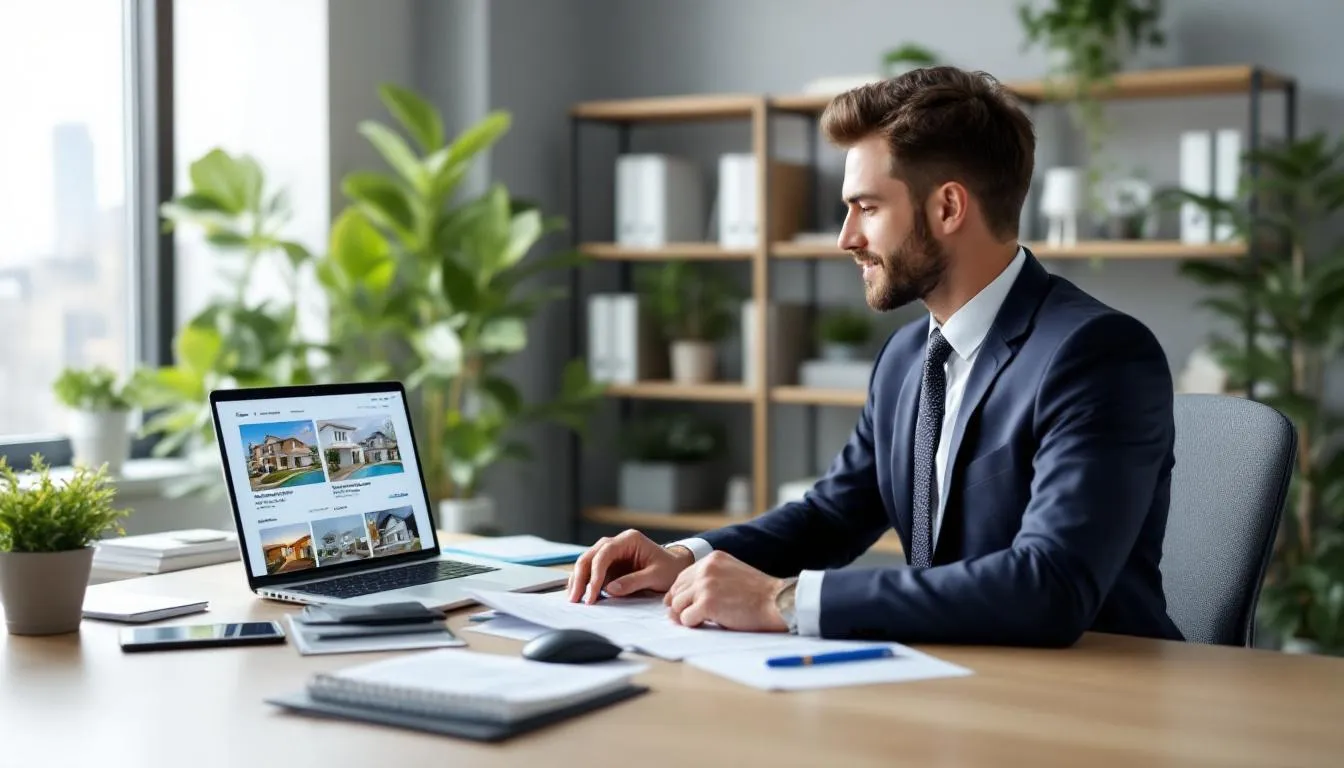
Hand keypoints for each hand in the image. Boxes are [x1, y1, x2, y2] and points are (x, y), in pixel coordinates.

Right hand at [567, 529, 694, 603]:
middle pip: (590, 556)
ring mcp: (611, 553)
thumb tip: (610, 589)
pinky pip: (591, 571)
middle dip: (581, 577)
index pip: (605, 553)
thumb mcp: (656, 576)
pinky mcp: (609, 565)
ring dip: (578, 580)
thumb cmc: (669, 568)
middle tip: (576, 598)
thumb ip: (634, 581)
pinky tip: (578, 594)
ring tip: (573, 599)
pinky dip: (583, 582)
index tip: (592, 592)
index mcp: (629, 540)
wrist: (675, 567)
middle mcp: (617, 543)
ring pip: (586, 562)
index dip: (596, 573)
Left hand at [663, 551, 787, 631]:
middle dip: (680, 607)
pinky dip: (694, 625)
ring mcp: (705, 585)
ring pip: (677, 606)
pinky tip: (708, 624)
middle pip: (676, 591)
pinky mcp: (707, 603)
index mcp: (712, 559)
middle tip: (691, 617)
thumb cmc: (758, 594)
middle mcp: (706, 569)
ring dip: (687, 616)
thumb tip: (682, 599)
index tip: (685, 606)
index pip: (682, 577)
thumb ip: (710, 579)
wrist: (777, 601)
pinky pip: (686, 619)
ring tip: (703, 620)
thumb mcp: (732, 574)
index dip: (680, 594)